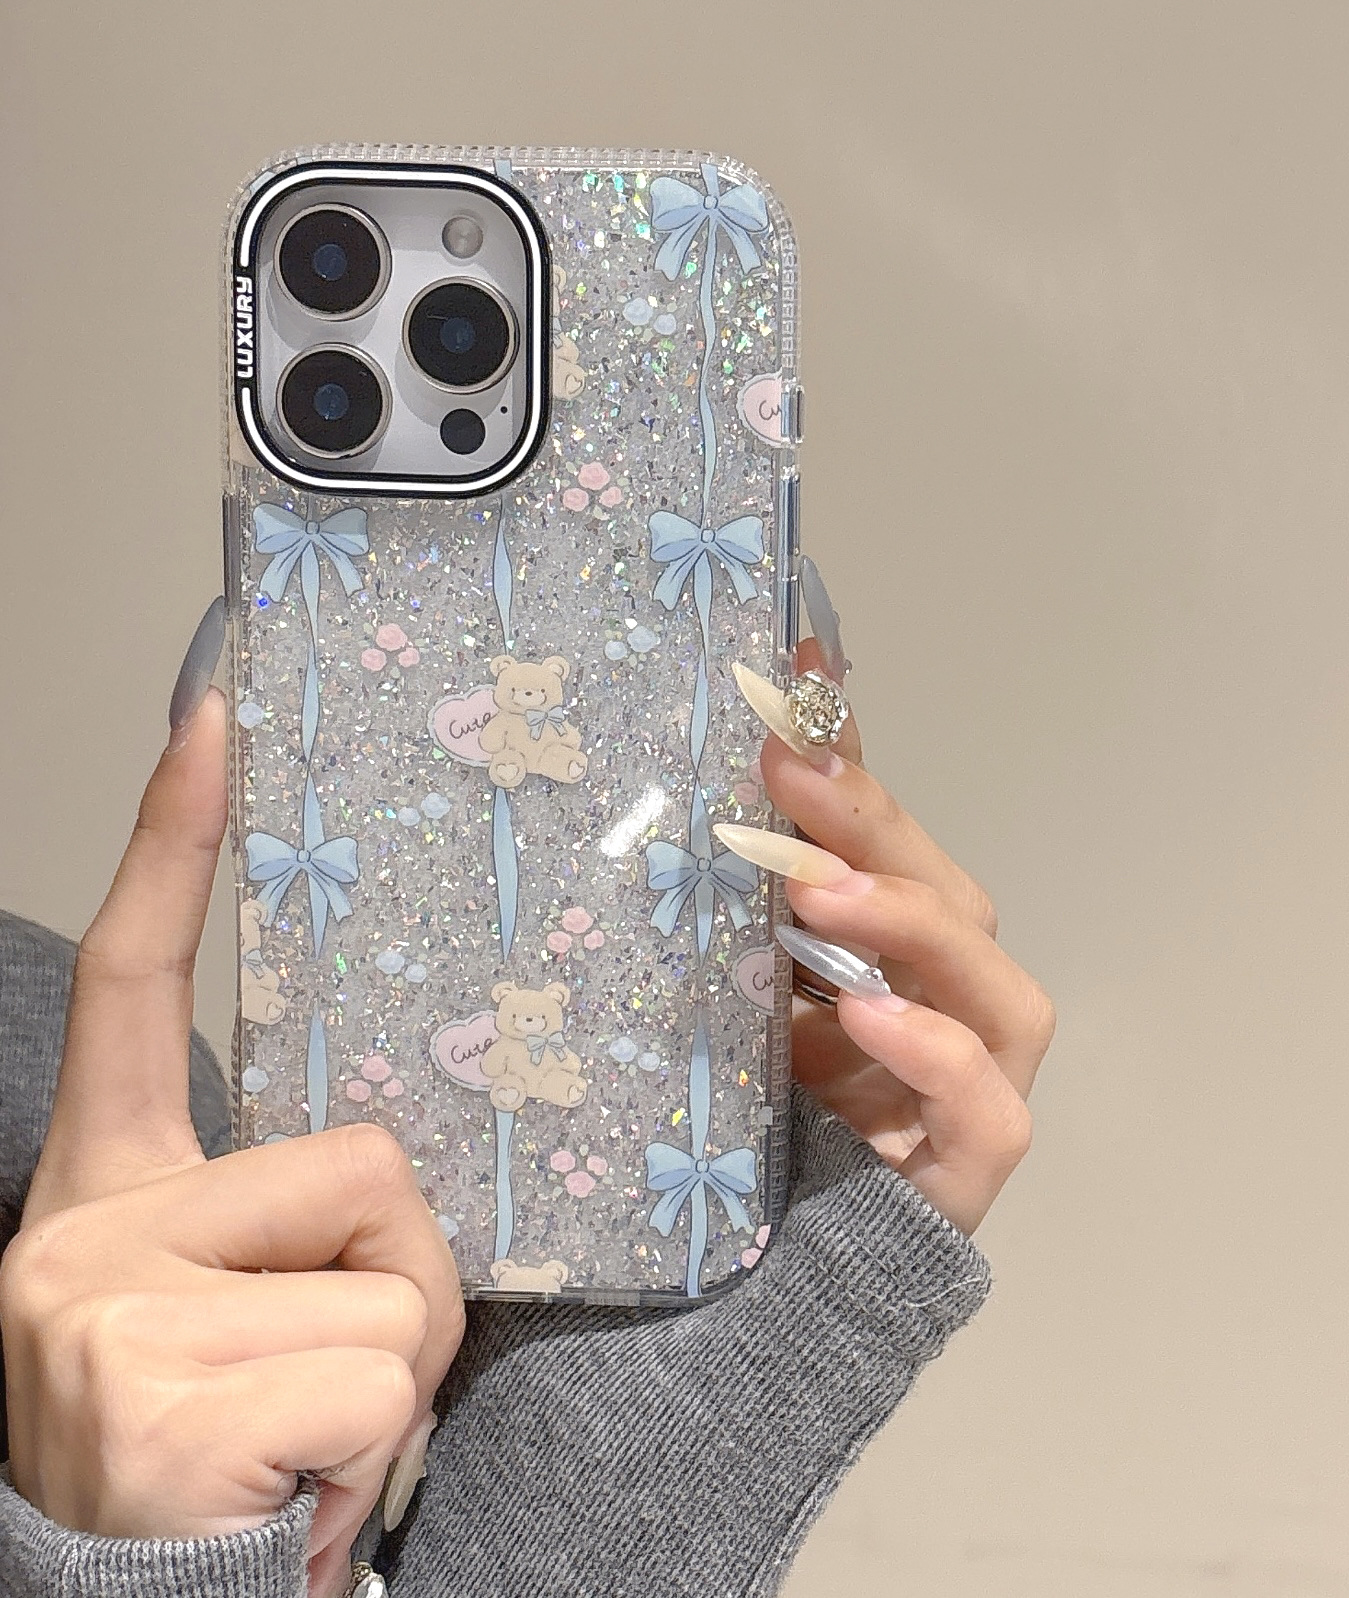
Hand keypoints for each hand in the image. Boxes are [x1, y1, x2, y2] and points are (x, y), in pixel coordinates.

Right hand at [0, 690, 464, 1597]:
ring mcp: (106, 1312)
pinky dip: (377, 1444)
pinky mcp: (160, 1400)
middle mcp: (83, 1231)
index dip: (170, 843)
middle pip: (368, 1163)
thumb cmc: (216, 1442)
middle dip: (404, 1278)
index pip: (134, 979)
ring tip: (308, 1440)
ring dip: (398, 1369)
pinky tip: (288, 1490)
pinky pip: (384, 1370)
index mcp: (110, 1188)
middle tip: (328, 1375)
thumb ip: (301, 1210)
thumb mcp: (242, 1302)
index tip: (210, 719)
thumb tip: (397, 1179)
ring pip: (400, 1279)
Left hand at [754, 639, 1054, 1234]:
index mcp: (883, 959)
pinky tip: (865, 1018)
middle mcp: (939, 1009)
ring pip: (997, 992)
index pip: (888, 841)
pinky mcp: (963, 1171)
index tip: (793, 671)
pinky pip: (990, 1112)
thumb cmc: (722, 1127)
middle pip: (949, 900)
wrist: (717, 1293)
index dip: (851, 757)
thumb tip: (704, 765)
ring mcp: (966, 1090)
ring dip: (914, 926)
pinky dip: (937, 1056)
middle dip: (874, 829)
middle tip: (786, 771)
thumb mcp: (716, 989)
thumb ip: (731, 894)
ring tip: (818, 893)